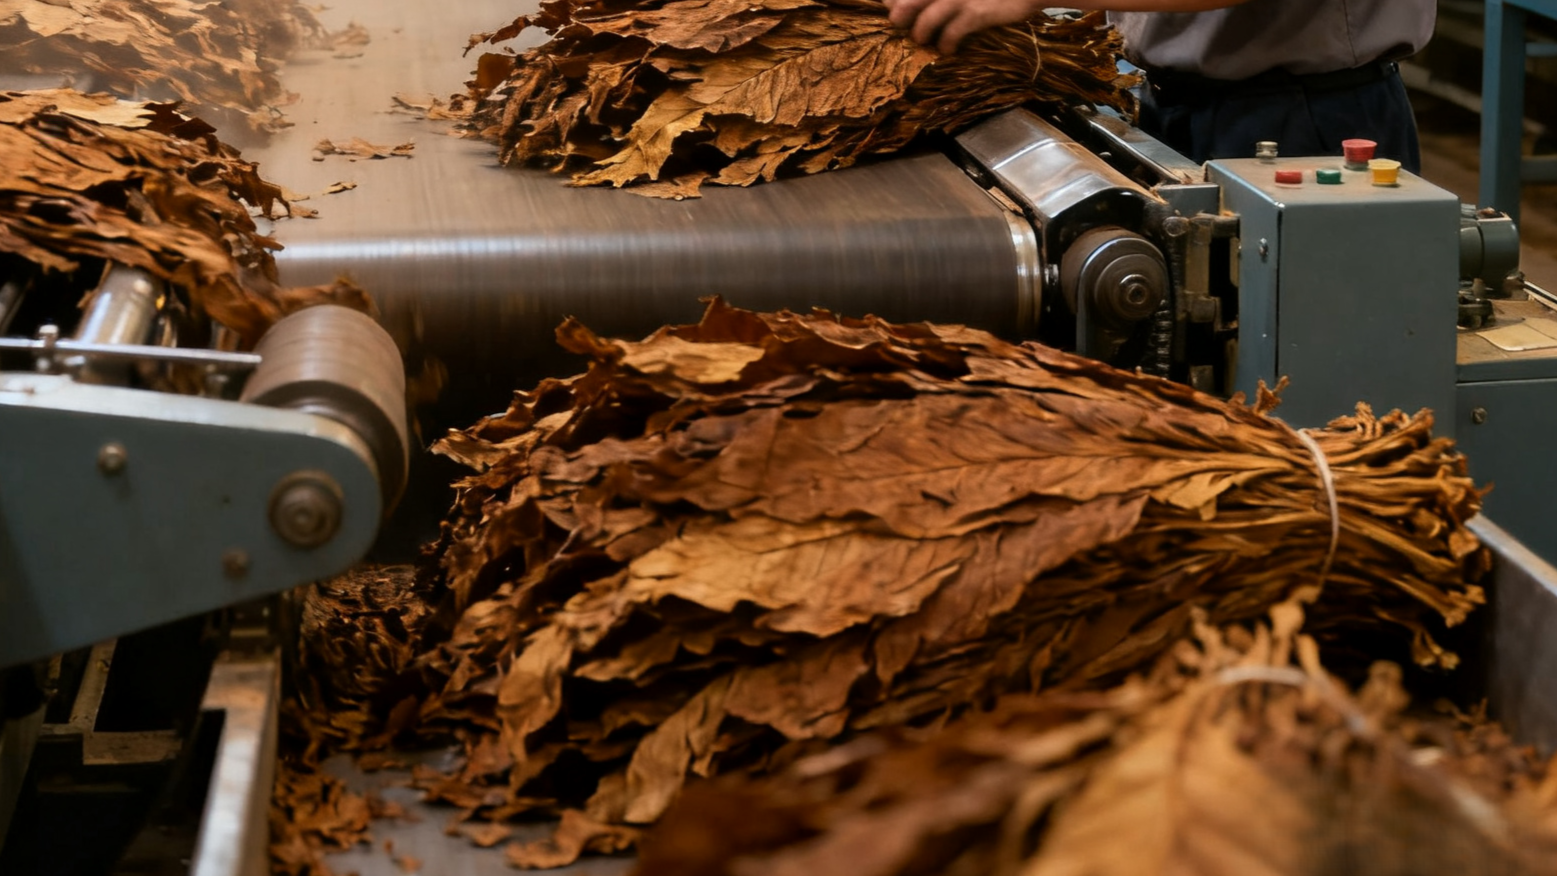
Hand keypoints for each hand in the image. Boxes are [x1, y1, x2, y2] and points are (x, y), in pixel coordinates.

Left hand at [883, 0, 1043, 53]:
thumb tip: (897, 2)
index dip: (893, 0)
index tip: (892, 7)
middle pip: (908, 3)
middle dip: (899, 16)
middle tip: (900, 25)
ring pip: (925, 20)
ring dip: (921, 34)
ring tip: (924, 40)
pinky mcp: (976, 13)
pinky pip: (951, 34)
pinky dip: (946, 45)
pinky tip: (948, 49)